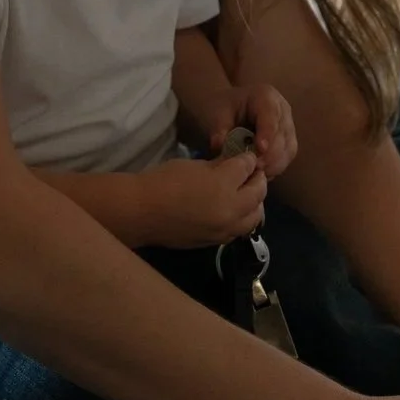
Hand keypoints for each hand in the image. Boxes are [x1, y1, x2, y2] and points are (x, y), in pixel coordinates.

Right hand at [125, 151, 267, 249]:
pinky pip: (239, 230)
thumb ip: (219, 165)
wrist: (140, 212)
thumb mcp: (194, 165)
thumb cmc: (163, 182)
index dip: (247, 159)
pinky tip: (233, 211)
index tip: (245, 157)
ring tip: (246, 194)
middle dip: (257, 180)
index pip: (247, 167)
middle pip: (258, 193)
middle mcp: (230, 210)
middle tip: (251, 174)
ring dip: (255, 203)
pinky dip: (242, 219)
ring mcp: (224, 229)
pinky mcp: (216, 242)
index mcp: (223, 185)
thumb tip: (235, 163)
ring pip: (254, 216)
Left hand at [202, 84, 297, 178]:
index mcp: (265, 96)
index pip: (270, 115)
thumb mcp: (218, 114)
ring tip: (256, 174)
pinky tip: (261, 174)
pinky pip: (287, 156)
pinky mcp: (288, 141)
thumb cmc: (225, 109)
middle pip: (282, 135)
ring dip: (274, 164)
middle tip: (254, 169)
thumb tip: (220, 145)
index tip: (260, 150)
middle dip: (270, 155)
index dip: (267, 133)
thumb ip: (219, 129)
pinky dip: (275, 167)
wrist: (231, 109)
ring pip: (288, 148)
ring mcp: (288, 125)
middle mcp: (282, 109)